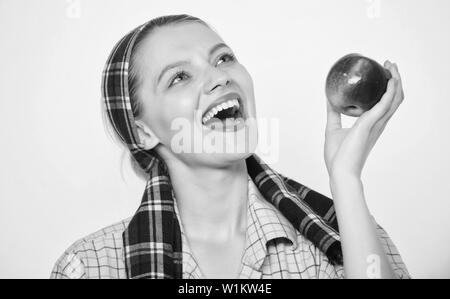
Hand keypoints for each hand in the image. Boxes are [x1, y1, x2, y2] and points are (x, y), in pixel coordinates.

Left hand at [324, 61, 403, 178]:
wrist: (339, 171)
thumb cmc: (338, 156)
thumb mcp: (333, 128)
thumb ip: (333, 114)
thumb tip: (329, 99)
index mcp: (371, 125)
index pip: (385, 105)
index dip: (387, 90)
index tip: (382, 75)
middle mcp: (378, 124)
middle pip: (394, 99)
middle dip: (395, 81)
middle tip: (389, 65)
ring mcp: (376, 124)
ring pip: (394, 99)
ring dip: (396, 81)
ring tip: (391, 66)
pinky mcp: (370, 124)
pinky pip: (384, 104)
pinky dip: (389, 91)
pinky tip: (389, 80)